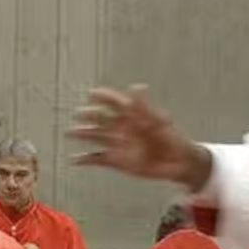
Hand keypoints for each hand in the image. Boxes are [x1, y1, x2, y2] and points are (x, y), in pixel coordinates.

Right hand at [68, 85, 213, 190]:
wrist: (178, 163)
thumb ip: (146, 106)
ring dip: (82, 134)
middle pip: (99, 118)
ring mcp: (116, 144)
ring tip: (70, 133)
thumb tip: (138, 85)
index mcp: (130, 114)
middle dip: (88, 115)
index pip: (113, 102)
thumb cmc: (172, 138)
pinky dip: (84, 159)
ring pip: (94, 136)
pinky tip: (74, 159)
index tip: (91, 94)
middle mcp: (120, 127)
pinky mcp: (115, 161)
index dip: (103, 96)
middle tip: (79, 114)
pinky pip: (96, 159)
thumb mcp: (160, 121)